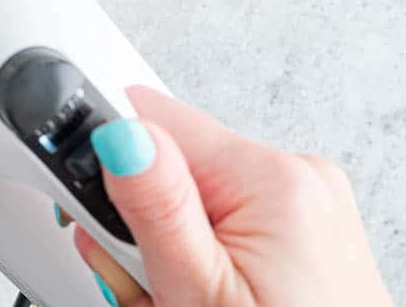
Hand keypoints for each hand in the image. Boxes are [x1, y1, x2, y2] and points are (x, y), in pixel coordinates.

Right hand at [69, 86, 390, 306]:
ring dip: (162, 246)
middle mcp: (296, 175)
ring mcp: (304, 201)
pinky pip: (218, 214)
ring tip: (178, 300)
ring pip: (184, 193)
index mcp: (272, 179)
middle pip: (164, 160)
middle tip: (148, 285)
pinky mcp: (301, 226)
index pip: (148, 116)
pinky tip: (205, 294)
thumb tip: (119, 130)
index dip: (104, 165)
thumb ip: (156, 205)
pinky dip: (198, 254)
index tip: (101, 224)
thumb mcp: (199, 294)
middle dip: (135, 223)